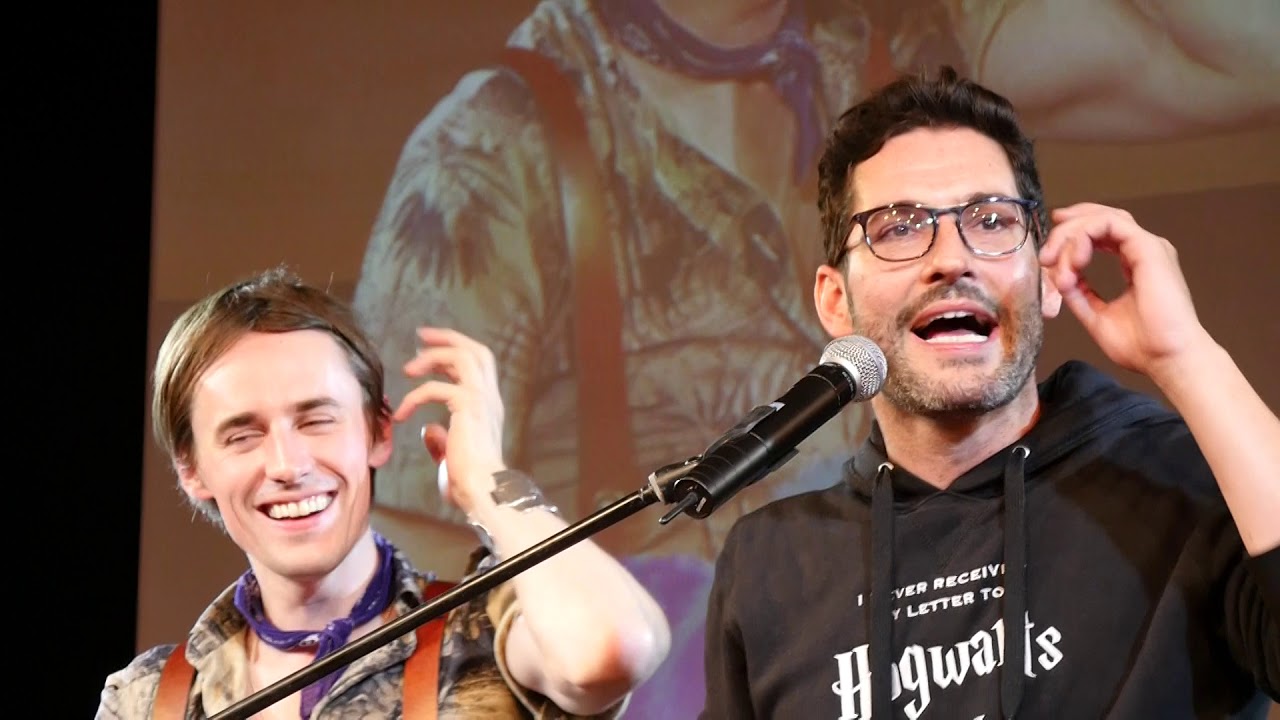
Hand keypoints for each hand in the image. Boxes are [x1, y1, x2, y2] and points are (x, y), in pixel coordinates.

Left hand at [393, 327, 506, 514]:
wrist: (481, 492)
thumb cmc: (468, 483)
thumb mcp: (451, 457)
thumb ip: (441, 440)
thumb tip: (428, 430)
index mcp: (489, 408)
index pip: (478, 366)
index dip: (455, 351)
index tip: (428, 348)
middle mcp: (490, 399)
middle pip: (476, 351)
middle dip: (448, 339)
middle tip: (421, 337)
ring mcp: (482, 400)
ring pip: (462, 357)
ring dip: (432, 357)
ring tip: (408, 370)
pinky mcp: (468, 406)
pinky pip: (436, 388)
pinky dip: (415, 397)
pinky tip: (401, 414)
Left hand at [1039, 203, 1213, 378]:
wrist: (1168, 360)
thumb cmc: (1143, 346)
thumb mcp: (1097, 317)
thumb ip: (1080, 295)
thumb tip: (1059, 279)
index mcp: (1135, 263)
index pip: (1103, 232)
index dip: (1073, 232)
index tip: (1048, 253)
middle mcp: (1143, 250)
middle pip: (1102, 218)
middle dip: (1067, 229)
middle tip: (1045, 255)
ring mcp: (1148, 247)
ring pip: (1103, 218)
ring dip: (1071, 234)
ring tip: (1053, 260)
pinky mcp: (1148, 249)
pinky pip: (1109, 225)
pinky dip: (1084, 236)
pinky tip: (1073, 260)